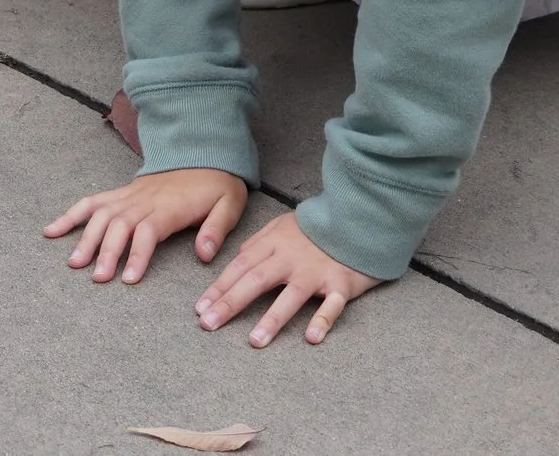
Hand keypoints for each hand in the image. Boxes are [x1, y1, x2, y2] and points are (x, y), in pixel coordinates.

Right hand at [44, 168, 246, 285]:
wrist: (205, 153)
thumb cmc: (217, 184)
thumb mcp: (230, 204)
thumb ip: (216, 229)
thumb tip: (204, 254)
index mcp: (170, 206)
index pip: (148, 231)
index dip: (136, 254)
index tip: (128, 279)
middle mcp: (144, 200)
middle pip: (119, 225)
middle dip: (106, 252)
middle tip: (97, 278)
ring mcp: (129, 195)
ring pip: (101, 215)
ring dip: (86, 238)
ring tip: (73, 263)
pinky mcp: (121, 193)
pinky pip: (92, 202)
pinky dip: (70, 215)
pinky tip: (52, 231)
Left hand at [195, 210, 381, 346]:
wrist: (358, 217)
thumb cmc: (316, 228)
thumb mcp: (282, 226)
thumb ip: (259, 243)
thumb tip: (237, 258)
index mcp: (274, 244)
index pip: (241, 266)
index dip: (219, 287)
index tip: (200, 308)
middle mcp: (292, 258)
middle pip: (257, 280)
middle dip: (231, 302)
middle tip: (209, 324)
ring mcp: (317, 271)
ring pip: (292, 296)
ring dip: (272, 318)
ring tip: (254, 340)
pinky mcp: (342, 283)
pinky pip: (333, 304)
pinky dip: (323, 319)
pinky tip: (311, 337)